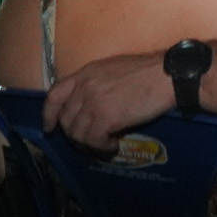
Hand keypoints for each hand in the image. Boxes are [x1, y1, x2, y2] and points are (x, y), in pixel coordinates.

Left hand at [45, 51, 173, 153]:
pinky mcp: (105, 118)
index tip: (50, 127)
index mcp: (86, 72)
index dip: (49, 114)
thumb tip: (92, 103)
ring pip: (77, 133)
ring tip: (105, 144)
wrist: (168, 75)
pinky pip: (93, 141)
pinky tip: (113, 147)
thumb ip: (97, 83)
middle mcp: (85, 86)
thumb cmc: (148, 71)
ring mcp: (94, 102)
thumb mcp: (114, 69)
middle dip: (75, 134)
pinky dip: (102, 148)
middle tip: (90, 140)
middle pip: (66, 119)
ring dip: (90, 144)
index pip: (55, 94)